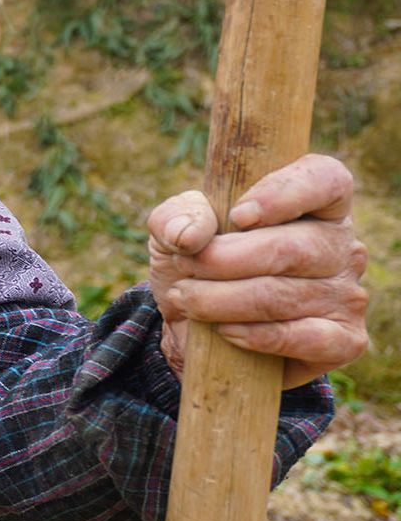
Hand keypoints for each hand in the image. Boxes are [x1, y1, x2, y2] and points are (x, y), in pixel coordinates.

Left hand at [147, 154, 367, 389]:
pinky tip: (226, 331)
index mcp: (313, 205)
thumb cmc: (195, 268)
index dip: (286, 193)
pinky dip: (256, 335)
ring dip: (222, 300)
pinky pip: (305, 338)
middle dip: (225, 260)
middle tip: (185, 266)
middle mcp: (340, 247)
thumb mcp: (174, 231)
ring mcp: (347, 295)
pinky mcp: (345, 340)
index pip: (326, 180)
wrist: (194, 334)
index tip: (238, 215)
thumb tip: (190, 235)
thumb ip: (176, 216)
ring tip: (187, 299)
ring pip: (285, 295)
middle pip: (293, 248)